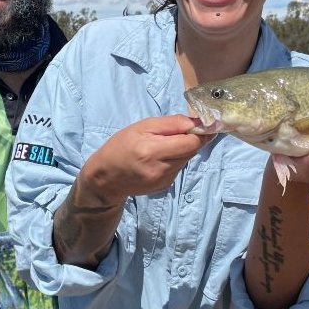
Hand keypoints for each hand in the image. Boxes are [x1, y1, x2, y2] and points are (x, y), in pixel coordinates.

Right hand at [81, 115, 209, 203]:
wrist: (106, 178)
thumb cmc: (120, 146)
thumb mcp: (142, 126)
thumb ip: (171, 123)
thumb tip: (197, 121)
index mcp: (152, 151)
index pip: (191, 143)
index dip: (200, 132)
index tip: (202, 124)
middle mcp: (161, 169)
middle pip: (191, 151)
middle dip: (190, 139)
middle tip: (175, 132)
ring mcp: (164, 180)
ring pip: (186, 159)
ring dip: (181, 150)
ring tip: (162, 146)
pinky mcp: (165, 186)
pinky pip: (178, 168)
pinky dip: (174, 160)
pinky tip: (159, 158)